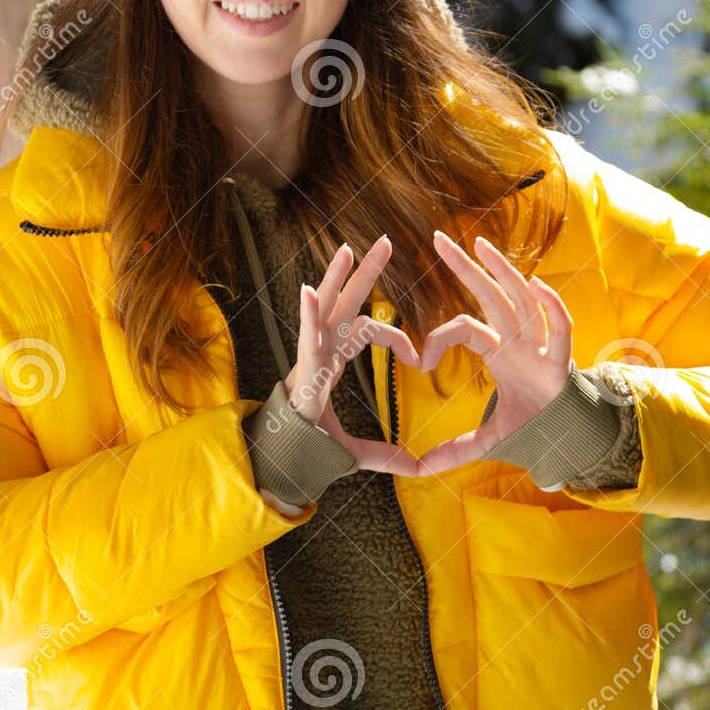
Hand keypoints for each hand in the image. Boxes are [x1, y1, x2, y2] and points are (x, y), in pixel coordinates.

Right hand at [284, 234, 421, 476]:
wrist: (288, 457)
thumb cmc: (314, 443)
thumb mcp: (358, 450)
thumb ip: (387, 455)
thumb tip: (418, 468)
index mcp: (335, 357)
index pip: (370, 330)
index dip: (397, 338)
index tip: (421, 360)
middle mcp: (323, 347)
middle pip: (349, 301)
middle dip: (365, 272)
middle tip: (385, 241)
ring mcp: (311, 353)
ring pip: (327, 307)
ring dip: (337, 277)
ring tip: (348, 248)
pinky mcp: (304, 365)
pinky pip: (306, 333)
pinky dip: (308, 312)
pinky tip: (311, 291)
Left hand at [409, 231, 573, 476]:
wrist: (570, 440)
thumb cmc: (533, 426)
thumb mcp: (489, 439)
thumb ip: (456, 450)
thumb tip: (419, 470)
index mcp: (499, 351)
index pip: (464, 328)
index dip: (438, 338)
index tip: (416, 361)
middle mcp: (518, 340)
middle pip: (489, 295)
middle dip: (465, 267)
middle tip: (437, 238)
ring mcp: (540, 345)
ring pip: (520, 299)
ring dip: (502, 271)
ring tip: (480, 244)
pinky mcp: (562, 359)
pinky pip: (559, 325)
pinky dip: (551, 304)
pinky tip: (537, 283)